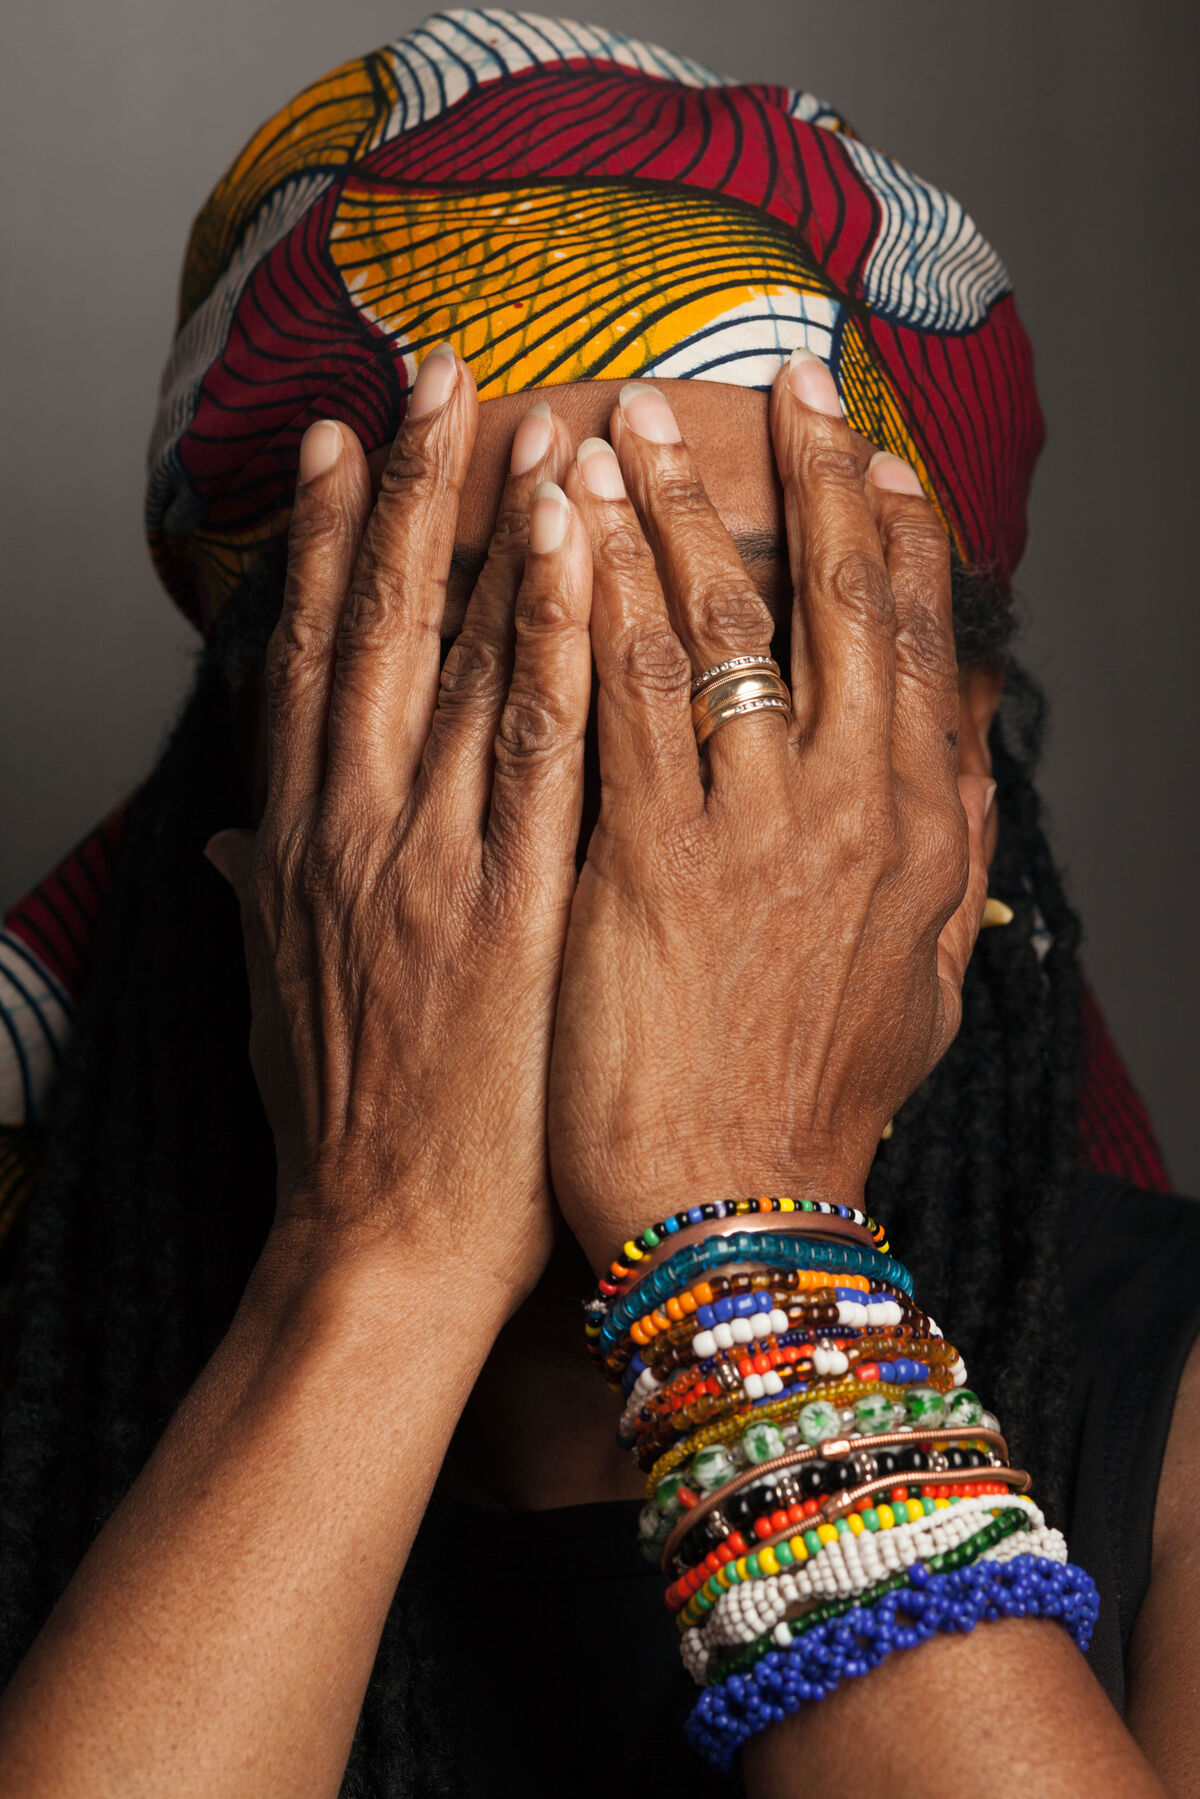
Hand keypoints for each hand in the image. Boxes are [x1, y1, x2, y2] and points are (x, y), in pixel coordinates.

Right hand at [206, 350, 590, 1304]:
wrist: (386, 1241)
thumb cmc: (346, 1124)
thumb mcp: (285, 994)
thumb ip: (265, 894)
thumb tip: (231, 839)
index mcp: (301, 843)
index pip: (307, 659)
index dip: (323, 541)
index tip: (342, 438)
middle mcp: (348, 829)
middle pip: (370, 628)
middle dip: (406, 490)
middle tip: (437, 371)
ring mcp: (422, 861)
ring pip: (450, 662)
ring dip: (485, 528)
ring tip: (522, 415)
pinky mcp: (503, 906)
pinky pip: (534, 749)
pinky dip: (547, 640)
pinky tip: (574, 550)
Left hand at [548, 365, 991, 1267]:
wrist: (738, 1219)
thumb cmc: (815, 1102)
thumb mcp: (926, 975)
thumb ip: (955, 842)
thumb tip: (967, 732)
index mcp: (918, 828)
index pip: (916, 641)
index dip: (896, 534)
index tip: (876, 452)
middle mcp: (852, 807)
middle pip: (833, 602)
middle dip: (808, 478)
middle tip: (781, 381)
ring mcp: (753, 829)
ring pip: (718, 624)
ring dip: (675, 509)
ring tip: (632, 419)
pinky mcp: (651, 861)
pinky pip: (622, 695)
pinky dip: (596, 596)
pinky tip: (561, 524)